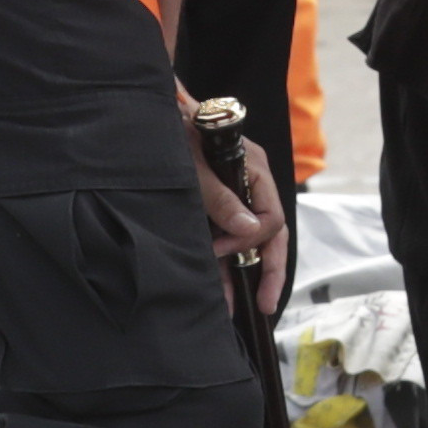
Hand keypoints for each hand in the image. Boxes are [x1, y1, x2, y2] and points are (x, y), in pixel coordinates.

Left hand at [190, 125, 293, 306]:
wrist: (156, 117)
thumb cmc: (175, 132)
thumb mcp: (195, 165)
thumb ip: (220, 197)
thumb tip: (248, 229)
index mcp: (256, 171)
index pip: (270, 218)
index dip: (248, 239)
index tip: (219, 247)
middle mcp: (251, 187)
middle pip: (271, 236)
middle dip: (269, 272)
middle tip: (264, 304)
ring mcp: (236, 199)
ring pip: (250, 244)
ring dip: (244, 275)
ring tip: (239, 309)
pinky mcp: (217, 209)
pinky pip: (230, 241)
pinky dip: (227, 265)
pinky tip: (222, 290)